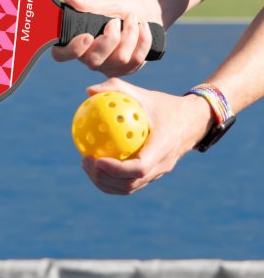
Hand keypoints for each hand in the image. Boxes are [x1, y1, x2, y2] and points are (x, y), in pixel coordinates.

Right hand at [52, 0, 161, 76]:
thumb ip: (87, 3)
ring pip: (120, 59)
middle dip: (110, 39)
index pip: (61, 55)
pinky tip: (143, 27)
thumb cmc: (118, 8)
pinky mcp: (125, 70)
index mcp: (76, 42)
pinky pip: (136, 60)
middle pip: (94, 61)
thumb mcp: (105, 2)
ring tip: (132, 18)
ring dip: (130, 33)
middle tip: (115, 21)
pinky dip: (143, 39)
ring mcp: (107, 67)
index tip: (87, 36)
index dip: (72, 50)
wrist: (143, 12)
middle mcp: (88, 58)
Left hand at [80, 78, 214, 194]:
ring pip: (129, 188)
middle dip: (104, 178)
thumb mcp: (144, 94)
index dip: (116, 169)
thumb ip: (117, 89)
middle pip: (130, 184)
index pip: (139, 168)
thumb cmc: (165, 106)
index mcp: (163, 147)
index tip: (96, 159)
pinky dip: (111, 180)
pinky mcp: (153, 175)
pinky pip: (130, 183)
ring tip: (86, 165)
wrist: (193, 121)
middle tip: (85, 161)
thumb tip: (89, 91)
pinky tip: (95, 164)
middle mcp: (162, 165)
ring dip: (105, 182)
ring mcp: (158, 173)